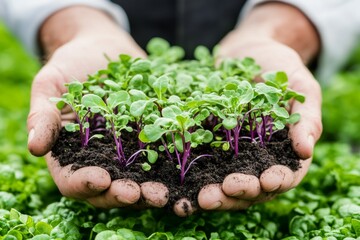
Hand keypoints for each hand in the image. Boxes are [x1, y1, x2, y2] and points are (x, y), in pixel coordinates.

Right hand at [27, 7, 169, 211]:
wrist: (104, 47)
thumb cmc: (72, 65)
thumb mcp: (51, 85)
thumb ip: (43, 116)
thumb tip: (35, 147)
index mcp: (72, 154)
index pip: (73, 179)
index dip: (85, 184)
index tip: (100, 179)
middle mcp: (103, 159)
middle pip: (111, 189)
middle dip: (124, 195)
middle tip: (139, 194)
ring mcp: (130, 151)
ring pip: (140, 180)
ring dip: (152, 189)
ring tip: (165, 193)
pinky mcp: (155, 137)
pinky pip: (165, 154)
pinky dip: (175, 164)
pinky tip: (187, 165)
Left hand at [196, 37, 321, 210]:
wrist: (246, 50)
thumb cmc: (278, 67)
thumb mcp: (300, 86)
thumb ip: (307, 117)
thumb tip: (306, 151)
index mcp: (282, 152)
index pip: (283, 176)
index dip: (275, 183)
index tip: (265, 181)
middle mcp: (254, 159)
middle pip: (249, 188)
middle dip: (235, 194)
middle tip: (219, 195)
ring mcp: (228, 154)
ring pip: (221, 183)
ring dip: (212, 193)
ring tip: (198, 197)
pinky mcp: (205, 143)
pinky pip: (197, 161)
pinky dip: (189, 175)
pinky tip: (176, 182)